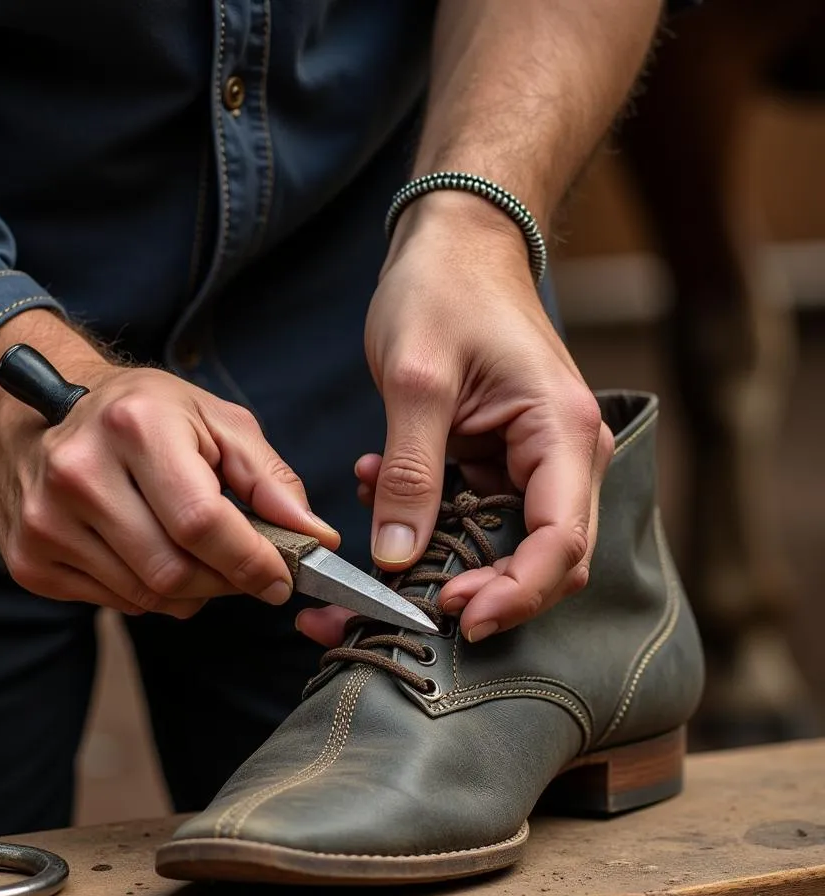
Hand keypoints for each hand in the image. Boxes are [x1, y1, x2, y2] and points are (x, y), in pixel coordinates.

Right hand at [0, 310, 338, 617]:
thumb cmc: (139, 415)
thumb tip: (316, 538)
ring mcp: (45, 521)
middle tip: (243, 568)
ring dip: (190, 591)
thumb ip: (269, 478)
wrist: (32, 415)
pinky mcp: (28, 560)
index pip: (202, 522)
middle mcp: (78, 474)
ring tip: (195, 554)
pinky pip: (114, 604)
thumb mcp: (213, 421)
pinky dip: (148, 594)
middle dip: (224, 581)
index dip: (252, 561)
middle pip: (174, 571)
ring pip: (147, 597)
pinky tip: (146, 554)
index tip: (281, 578)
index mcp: (134, 427)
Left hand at [297, 191, 612, 646]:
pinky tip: (374, 487)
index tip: (452, 613)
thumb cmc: (443, 289)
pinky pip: (474, 515)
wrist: (455, 243)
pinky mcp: (501, 461)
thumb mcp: (416, 379)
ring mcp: (535, 461)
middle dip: (477, 595)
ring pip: (505, 547)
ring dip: (442, 561)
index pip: (559, 542)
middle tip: (403, 610)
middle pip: (543, 560)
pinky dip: (428, 521)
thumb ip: (410, 471)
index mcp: (561, 432)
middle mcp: (563, 456)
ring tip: (371, 548)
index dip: (513, 592)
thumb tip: (396, 556)